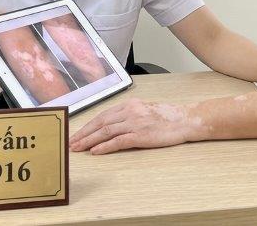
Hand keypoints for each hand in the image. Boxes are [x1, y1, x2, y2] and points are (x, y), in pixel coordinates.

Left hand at [70, 99, 200, 153]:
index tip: (77, 133)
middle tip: (71, 143)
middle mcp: (130, 111)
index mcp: (129, 104)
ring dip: (89, 141)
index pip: (103, 115)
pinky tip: (95, 152)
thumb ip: (129, 115)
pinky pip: (118, 141)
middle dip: (83, 133)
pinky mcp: (141, 135)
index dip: (87, 125)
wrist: (185, 120)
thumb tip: (111, 126)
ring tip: (78, 149)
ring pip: (106, 131)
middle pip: (100, 123)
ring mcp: (135, 123)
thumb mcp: (144, 110)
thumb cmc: (167, 117)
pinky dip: (104, 146)